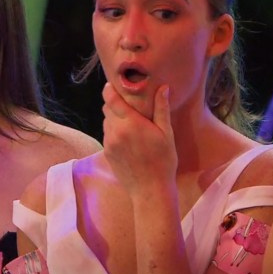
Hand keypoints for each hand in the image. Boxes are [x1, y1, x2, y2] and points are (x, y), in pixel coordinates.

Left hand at [101, 83, 176, 198]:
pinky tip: (128, 138)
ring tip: (130, 124)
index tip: (112, 84)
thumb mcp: (166, 133)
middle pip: (107, 108)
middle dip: (115, 104)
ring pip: (106, 122)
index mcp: (130, 123)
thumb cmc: (163, 161)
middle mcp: (115, 131)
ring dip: (114, 119)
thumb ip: (162, 108)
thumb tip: (163, 88)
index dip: (109, 89)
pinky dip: (114, 132)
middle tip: (128, 105)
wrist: (151, 190)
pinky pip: (107, 135)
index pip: (110, 98)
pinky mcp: (107, 153)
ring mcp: (109, 143)